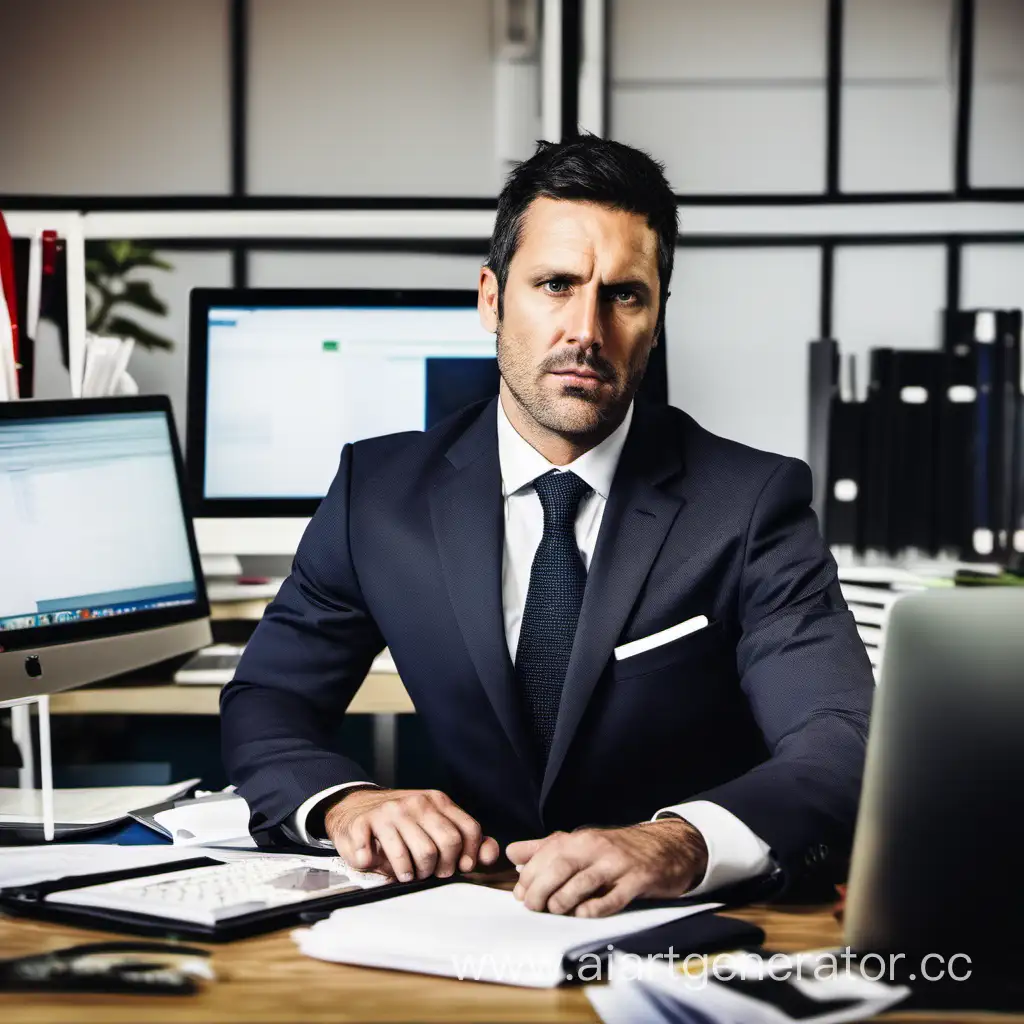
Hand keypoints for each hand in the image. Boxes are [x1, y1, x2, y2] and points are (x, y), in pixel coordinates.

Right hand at [324, 788, 499, 881]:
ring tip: (407, 873)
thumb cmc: (401, 823)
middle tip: (430, 873)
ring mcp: (389, 812)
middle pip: (447, 844)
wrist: (355, 805)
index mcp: (438, 801)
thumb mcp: (435, 822)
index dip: (469, 855)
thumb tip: (489, 856)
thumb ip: (466, 839)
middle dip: (442, 867)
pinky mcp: (363, 824)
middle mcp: (416, 803)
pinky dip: (376, 866)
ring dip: (412, 873)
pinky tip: (375, 862)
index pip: (469, 829)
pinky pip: (378, 855)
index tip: (459, 867)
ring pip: (419, 855)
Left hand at [506, 818, 707, 917]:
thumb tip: (512, 854)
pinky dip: (593, 909)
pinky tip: (582, 914)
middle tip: (533, 908)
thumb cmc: (617, 850)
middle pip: (559, 868)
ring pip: (582, 883)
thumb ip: (545, 848)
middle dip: (539, 891)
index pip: (545, 855)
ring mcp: (618, 864)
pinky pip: (612, 898)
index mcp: (580, 839)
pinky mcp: (637, 881)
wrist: (666, 847)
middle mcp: (597, 847)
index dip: (528, 877)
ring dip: (562, 902)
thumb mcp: (581, 844)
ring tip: (555, 911)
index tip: (521, 895)